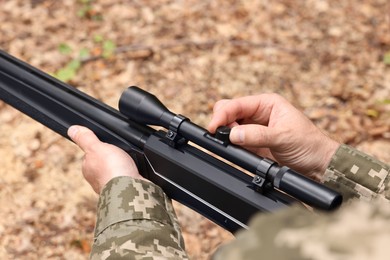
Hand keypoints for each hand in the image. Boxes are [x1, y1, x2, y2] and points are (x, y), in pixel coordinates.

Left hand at [67, 125, 142, 193]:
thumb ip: (86, 138)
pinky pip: (127, 178)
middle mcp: (97, 179)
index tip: (106, 146)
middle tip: (119, 154)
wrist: (130, 188)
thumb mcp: (97, 147)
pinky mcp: (125, 189)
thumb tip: (72, 129)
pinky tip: (134, 172)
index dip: (98, 148)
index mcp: (88, 168)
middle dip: (111, 159)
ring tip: (128, 163)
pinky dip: (130, 175)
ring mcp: (112, 185)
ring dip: (122, 168)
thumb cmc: (112, 169)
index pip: (90, 156)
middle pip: (103, 164)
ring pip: (115, 172)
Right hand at [208, 94, 339, 178]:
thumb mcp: (283, 137)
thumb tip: (233, 135)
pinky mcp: (253, 145)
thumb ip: (257, 135)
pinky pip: (235, 142)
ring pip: (229, 127)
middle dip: (221, 122)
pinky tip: (231, 149)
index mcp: (267, 104)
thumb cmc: (309, 145)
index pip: (237, 104)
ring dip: (225, 134)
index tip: (214, 127)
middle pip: (229, 112)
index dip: (223, 114)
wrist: (318, 166)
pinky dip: (229, 145)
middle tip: (220, 136)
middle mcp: (258, 114)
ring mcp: (254, 130)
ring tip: (228, 144)